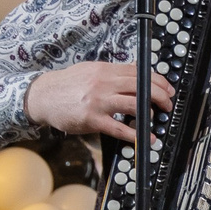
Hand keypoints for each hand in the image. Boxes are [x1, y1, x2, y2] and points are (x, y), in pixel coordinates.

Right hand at [24, 62, 173, 143]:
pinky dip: (136, 135)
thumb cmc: (67, 85)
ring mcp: (98, 102)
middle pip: (141, 86)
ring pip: (134, 104)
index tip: (167, 88)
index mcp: (105, 70)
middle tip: (167, 104)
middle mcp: (103, 83)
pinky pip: (119, 128)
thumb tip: (135, 72)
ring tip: (155, 118)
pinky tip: (146, 138)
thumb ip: (111, 73)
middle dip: (160, 95)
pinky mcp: (92, 120)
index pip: (138, 72)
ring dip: (150, 113)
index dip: (158, 80)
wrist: (43, 96)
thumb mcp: (90, 71)